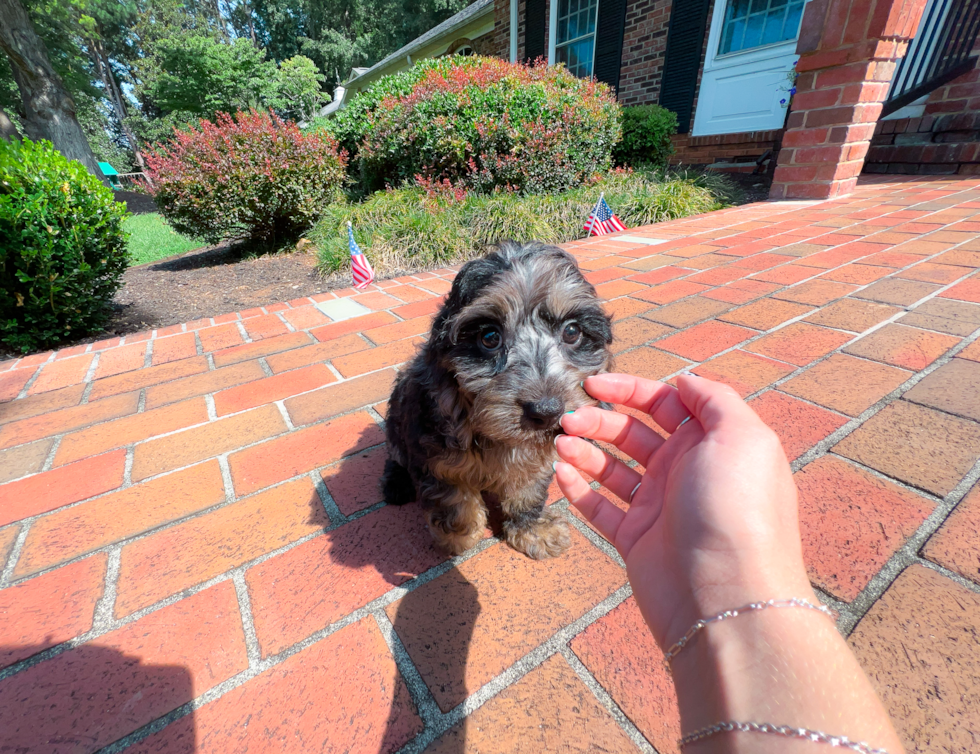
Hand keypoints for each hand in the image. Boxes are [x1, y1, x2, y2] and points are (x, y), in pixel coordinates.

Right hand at [554, 373, 815, 649]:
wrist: (727, 596)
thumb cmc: (736, 510)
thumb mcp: (741, 437)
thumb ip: (715, 400)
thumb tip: (685, 380)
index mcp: (711, 444)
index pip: (664, 403)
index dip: (628, 389)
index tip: (592, 385)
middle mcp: (685, 471)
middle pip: (632, 433)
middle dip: (599, 420)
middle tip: (567, 419)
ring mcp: (659, 506)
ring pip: (612, 468)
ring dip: (584, 451)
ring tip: (560, 444)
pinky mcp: (636, 540)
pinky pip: (600, 507)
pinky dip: (579, 489)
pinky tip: (561, 472)